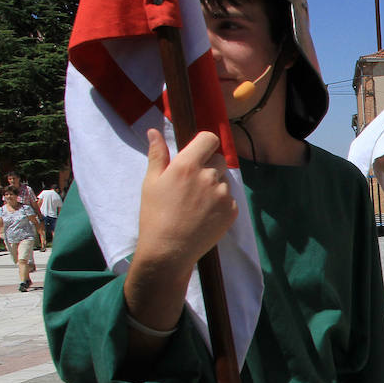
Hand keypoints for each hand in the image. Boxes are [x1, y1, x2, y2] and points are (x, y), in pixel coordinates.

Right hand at [132, 129, 236, 271]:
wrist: (169, 250)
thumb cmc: (155, 215)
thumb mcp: (151, 182)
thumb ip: (157, 154)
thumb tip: (154, 131)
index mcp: (187, 165)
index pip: (209, 139)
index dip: (204, 144)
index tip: (196, 153)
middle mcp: (209, 177)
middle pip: (218, 160)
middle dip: (207, 166)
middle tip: (191, 184)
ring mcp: (223, 194)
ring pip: (223, 180)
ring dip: (213, 186)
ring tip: (195, 204)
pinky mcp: (232, 211)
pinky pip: (229, 198)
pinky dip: (220, 203)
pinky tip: (204, 215)